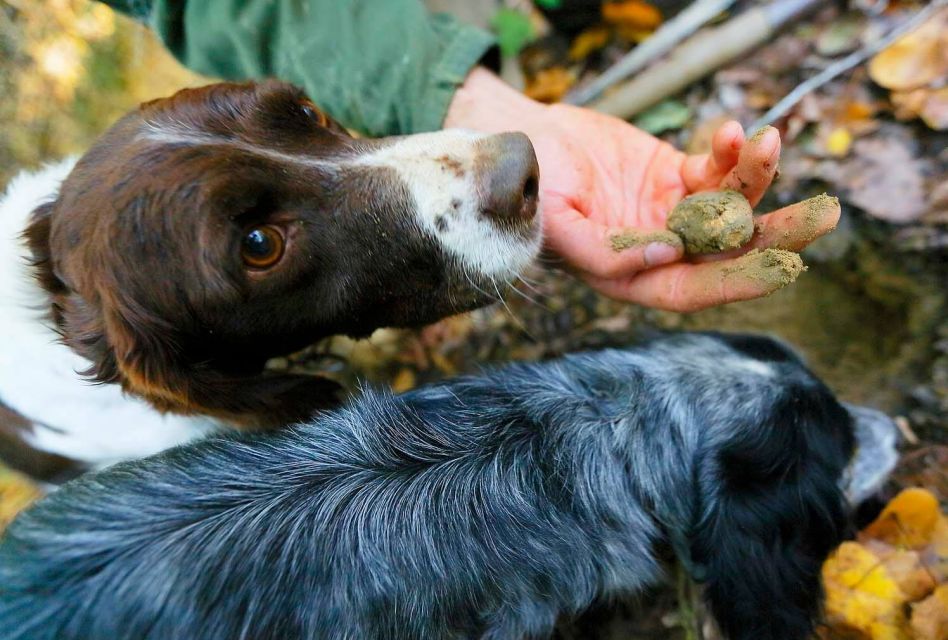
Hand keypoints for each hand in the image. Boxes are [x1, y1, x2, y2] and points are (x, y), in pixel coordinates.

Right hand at [445, 69, 839, 311]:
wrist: (518, 138)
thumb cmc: (529, 189)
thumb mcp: (555, 226)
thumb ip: (603, 253)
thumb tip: (667, 255)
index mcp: (629, 276)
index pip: (691, 288)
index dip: (735, 281)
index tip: (780, 265)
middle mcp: (657, 249)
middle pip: (727, 252)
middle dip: (775, 235)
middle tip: (821, 216)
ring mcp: (669, 211)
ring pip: (731, 205)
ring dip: (758, 178)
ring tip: (772, 141)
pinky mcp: (674, 174)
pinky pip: (714, 168)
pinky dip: (729, 151)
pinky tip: (732, 130)